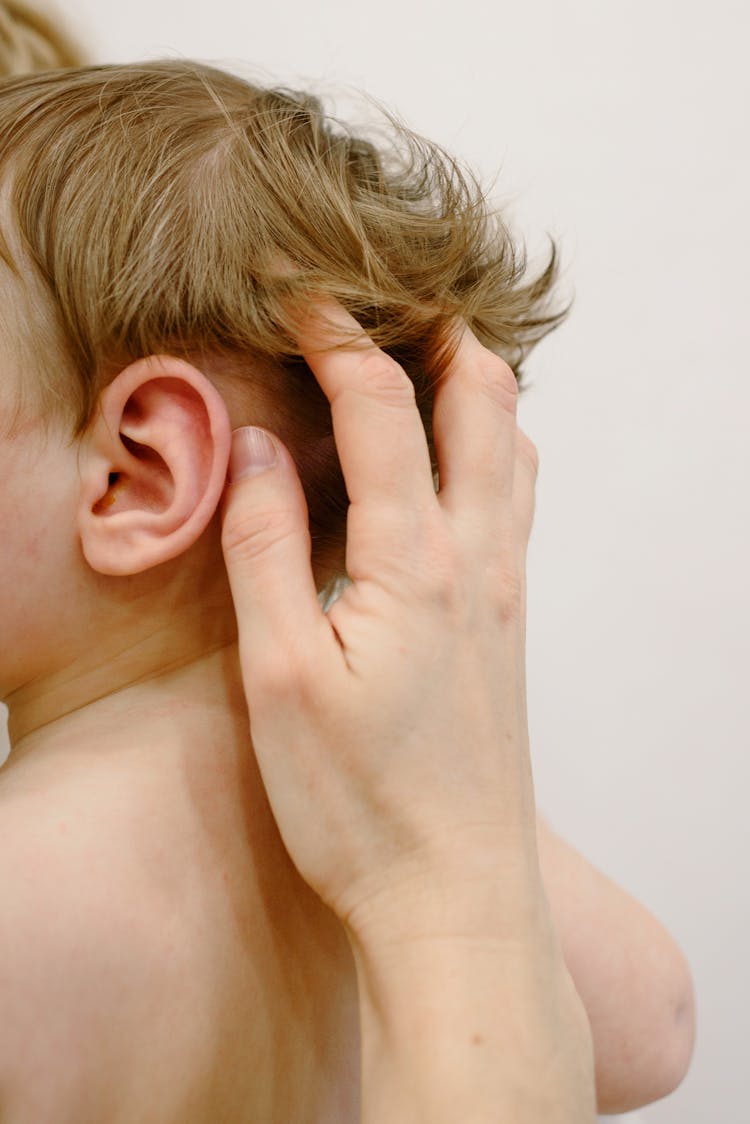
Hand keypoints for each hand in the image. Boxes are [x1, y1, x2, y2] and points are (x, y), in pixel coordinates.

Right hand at [221, 300, 543, 940]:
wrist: (455, 896)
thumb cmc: (363, 805)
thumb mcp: (284, 677)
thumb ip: (268, 549)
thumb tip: (257, 450)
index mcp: (418, 561)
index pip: (382, 408)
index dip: (340, 338)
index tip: (302, 297)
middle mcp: (481, 561)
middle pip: (486, 402)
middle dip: (440, 333)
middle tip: (386, 300)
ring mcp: (508, 593)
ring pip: (516, 449)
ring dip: (480, 388)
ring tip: (429, 360)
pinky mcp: (512, 628)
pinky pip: (519, 505)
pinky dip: (495, 449)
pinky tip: (459, 467)